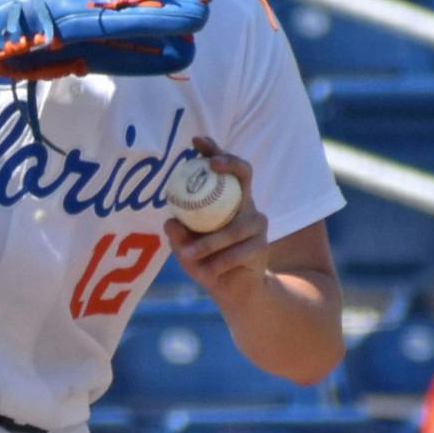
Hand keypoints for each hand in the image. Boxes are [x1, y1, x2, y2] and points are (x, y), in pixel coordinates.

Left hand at [164, 137, 268, 303]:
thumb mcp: (185, 250)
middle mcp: (244, 203)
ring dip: (209, 244)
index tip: (196, 141)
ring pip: (232, 227)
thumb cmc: (206, 263)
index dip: (213, 150)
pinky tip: (209, 271)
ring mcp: (256, 222)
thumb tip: (170, 221)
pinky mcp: (263, 243)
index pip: (223, 167)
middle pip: (244, 172)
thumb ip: (178, 237)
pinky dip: (220, 262)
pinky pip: (238, 250)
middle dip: (229, 162)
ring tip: (189, 256)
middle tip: (211, 165)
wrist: (233, 290)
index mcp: (225, 198)